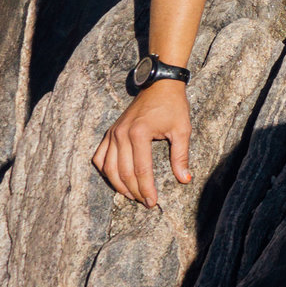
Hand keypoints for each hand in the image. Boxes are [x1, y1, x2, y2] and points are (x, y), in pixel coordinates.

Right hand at [92, 80, 192, 207]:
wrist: (160, 84)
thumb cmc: (173, 105)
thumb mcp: (182, 129)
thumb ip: (181, 156)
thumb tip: (185, 179)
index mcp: (139, 133)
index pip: (140, 170)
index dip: (146, 188)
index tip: (152, 202)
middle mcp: (121, 134)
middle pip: (123, 172)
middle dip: (134, 191)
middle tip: (145, 202)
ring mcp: (113, 133)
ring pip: (109, 168)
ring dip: (118, 185)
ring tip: (131, 195)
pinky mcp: (110, 132)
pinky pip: (100, 157)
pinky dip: (105, 171)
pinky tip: (115, 179)